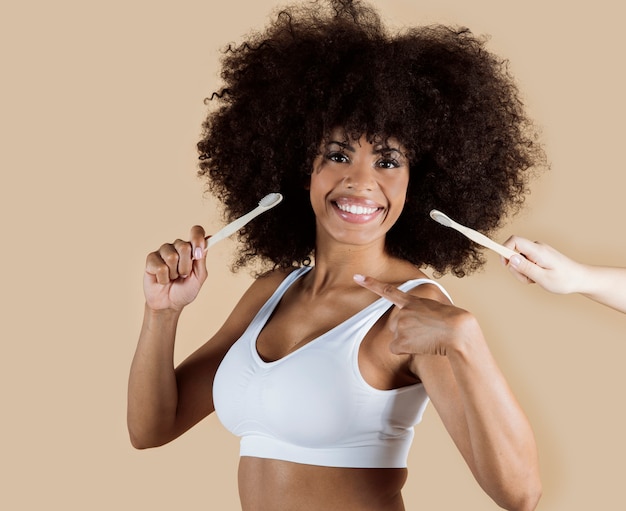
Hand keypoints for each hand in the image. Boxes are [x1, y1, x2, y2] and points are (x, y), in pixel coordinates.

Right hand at [143, 225, 208, 310]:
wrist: (170, 304)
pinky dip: (163, 278)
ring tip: (172, 278)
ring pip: (171, 256)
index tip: (198, 254)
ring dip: (174, 273)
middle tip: (183, 275)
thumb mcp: (199, 277)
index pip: (196, 231)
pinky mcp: (151, 259)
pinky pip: (160, 267)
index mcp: (191, 248)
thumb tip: (209, 238)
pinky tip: (162, 280)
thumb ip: (202, 259)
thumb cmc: (185, 290)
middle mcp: (177, 246)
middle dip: (186, 266)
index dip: (197, 239)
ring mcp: (163, 251)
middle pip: (184, 246)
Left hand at [353, 274, 476, 356]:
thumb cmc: (456, 324)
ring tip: (428, 339)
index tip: (357, 277)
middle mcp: (402, 312)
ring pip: (397, 339)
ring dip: (410, 342)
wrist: (458, 332)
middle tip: (427, 332)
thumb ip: (421, 314)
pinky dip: (406, 351)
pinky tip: (420, 347)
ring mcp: (400, 325)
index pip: (387, 291)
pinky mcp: (399, 340)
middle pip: (395, 326)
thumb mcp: (438, 310)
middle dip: (407, 332)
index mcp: (412, 301)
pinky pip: (396, 349)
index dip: (370, 283)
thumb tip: (410, 329)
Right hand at [502, 235, 581, 293]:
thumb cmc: (564, 280)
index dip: (504, 250)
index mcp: (538, 251)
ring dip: (522, 272)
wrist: (580, 278)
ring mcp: (538, 251)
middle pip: (514, 252)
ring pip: (519, 259)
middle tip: (528, 280)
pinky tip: (538, 277)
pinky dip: (527, 271)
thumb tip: (510, 258)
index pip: (514, 241)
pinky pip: (526, 261)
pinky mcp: (539, 256)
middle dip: (515, 268)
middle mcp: (537, 248)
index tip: (504, 264)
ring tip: (535, 279)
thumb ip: (526, 268)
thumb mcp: (543, 278)